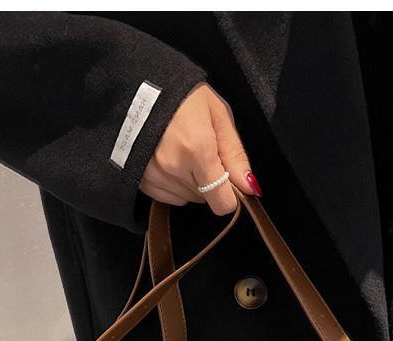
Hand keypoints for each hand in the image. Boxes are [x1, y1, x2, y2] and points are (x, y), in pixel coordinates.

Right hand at [141, 85, 254, 215]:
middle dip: (209, 180)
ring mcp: (155, 175)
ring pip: (187, 198)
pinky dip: (173, 184)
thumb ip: (235, 153)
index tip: (229, 180)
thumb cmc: (184, 96)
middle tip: (201, 151)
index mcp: (197, 149)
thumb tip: (249, 187)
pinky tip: (170, 160)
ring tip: (183, 151)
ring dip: (191, 182)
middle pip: (205, 198)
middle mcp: (174, 167)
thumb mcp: (218, 114)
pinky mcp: (142, 180)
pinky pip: (168, 197)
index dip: (230, 194)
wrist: (142, 87)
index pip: (221, 201)